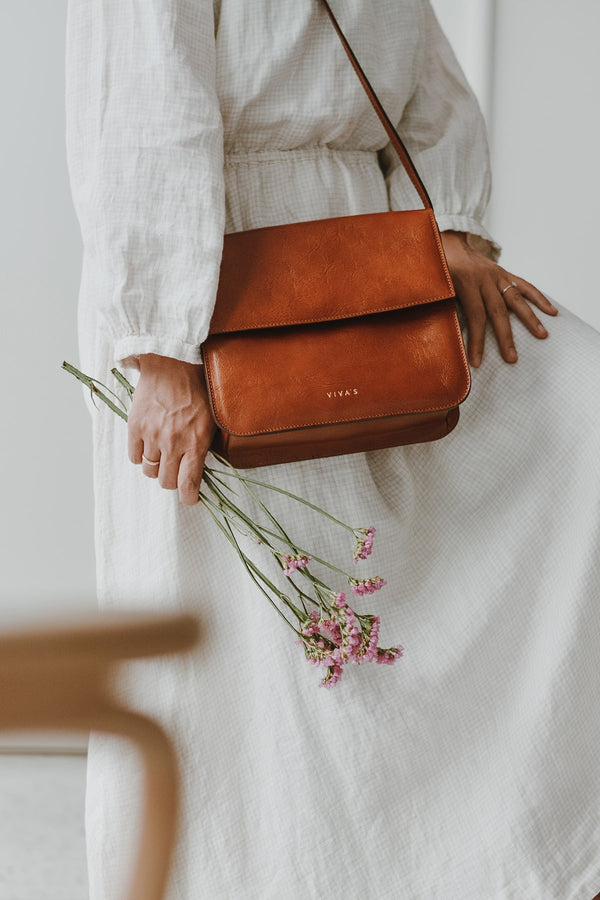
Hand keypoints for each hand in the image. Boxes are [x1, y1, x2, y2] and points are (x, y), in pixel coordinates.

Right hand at [127, 354, 216, 505]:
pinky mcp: (135, 427)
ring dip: (156, 467)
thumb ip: (204, 444)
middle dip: (171, 480)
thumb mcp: (212, 418)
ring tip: (161, 455)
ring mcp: (152, 436)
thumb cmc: (197, 387)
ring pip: (149, 471)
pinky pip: (135, 456)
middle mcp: (173, 443)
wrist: (172, 363)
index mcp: (196, 442)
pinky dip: (141, 455)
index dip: (189, 497)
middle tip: (174, 470)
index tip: (190, 498)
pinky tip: (148, 445)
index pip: (189, 484)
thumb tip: (200, 467)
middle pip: (166, 482)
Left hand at [440, 231, 557, 366]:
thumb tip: (445, 335)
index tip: (477, 361)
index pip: (475, 316)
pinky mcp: (504, 273)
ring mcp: (497, 275)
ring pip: (515, 299)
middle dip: (505, 337)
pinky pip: (524, 286)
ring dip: (530, 318)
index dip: (477, 340)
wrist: (448, 244)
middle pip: (498, 311)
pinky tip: (551, 311)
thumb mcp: (437, 287)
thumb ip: (445, 306)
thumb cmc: (439, 270)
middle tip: (512, 358)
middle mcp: (484, 278)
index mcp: (466, 282)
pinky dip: (538, 298)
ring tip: (542, 335)